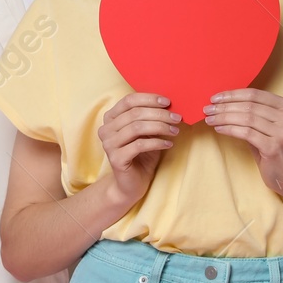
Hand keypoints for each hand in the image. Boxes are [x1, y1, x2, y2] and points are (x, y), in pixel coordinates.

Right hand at [96, 92, 178, 208]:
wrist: (131, 184)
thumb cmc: (141, 156)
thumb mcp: (146, 133)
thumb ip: (150, 118)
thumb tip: (169, 105)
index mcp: (110, 118)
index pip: (128, 101)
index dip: (149, 98)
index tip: (167, 102)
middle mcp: (106, 129)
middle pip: (135, 113)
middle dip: (160, 114)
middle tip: (177, 118)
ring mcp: (109, 144)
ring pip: (137, 127)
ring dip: (160, 127)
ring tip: (175, 131)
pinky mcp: (116, 158)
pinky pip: (139, 145)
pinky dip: (157, 142)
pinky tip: (168, 144)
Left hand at [203, 89, 282, 194]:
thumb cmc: (270, 145)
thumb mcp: (264, 124)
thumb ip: (251, 111)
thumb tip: (222, 102)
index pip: (254, 94)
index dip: (232, 95)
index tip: (215, 98)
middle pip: (249, 106)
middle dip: (224, 107)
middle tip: (208, 109)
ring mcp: (282, 132)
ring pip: (246, 118)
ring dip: (224, 117)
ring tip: (210, 119)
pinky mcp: (273, 147)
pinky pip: (246, 133)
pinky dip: (230, 129)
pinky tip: (219, 129)